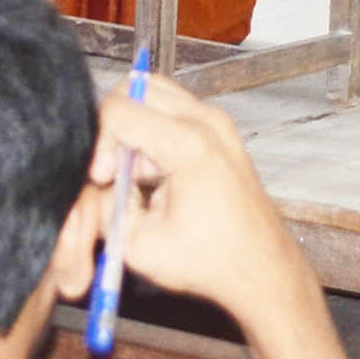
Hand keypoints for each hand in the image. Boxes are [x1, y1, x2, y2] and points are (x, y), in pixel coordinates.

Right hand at [87, 78, 318, 328]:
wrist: (262, 271)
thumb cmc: (210, 262)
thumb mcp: (138, 245)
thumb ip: (104, 207)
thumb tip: (96, 182)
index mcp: (188, 144)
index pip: (117, 110)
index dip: (99, 143)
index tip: (104, 178)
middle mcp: (206, 122)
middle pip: (135, 88)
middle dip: (114, 124)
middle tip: (114, 167)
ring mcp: (219, 122)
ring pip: (155, 93)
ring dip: (135, 126)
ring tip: (137, 173)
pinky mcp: (222, 131)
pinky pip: (175, 109)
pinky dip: (155, 130)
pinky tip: (156, 172)